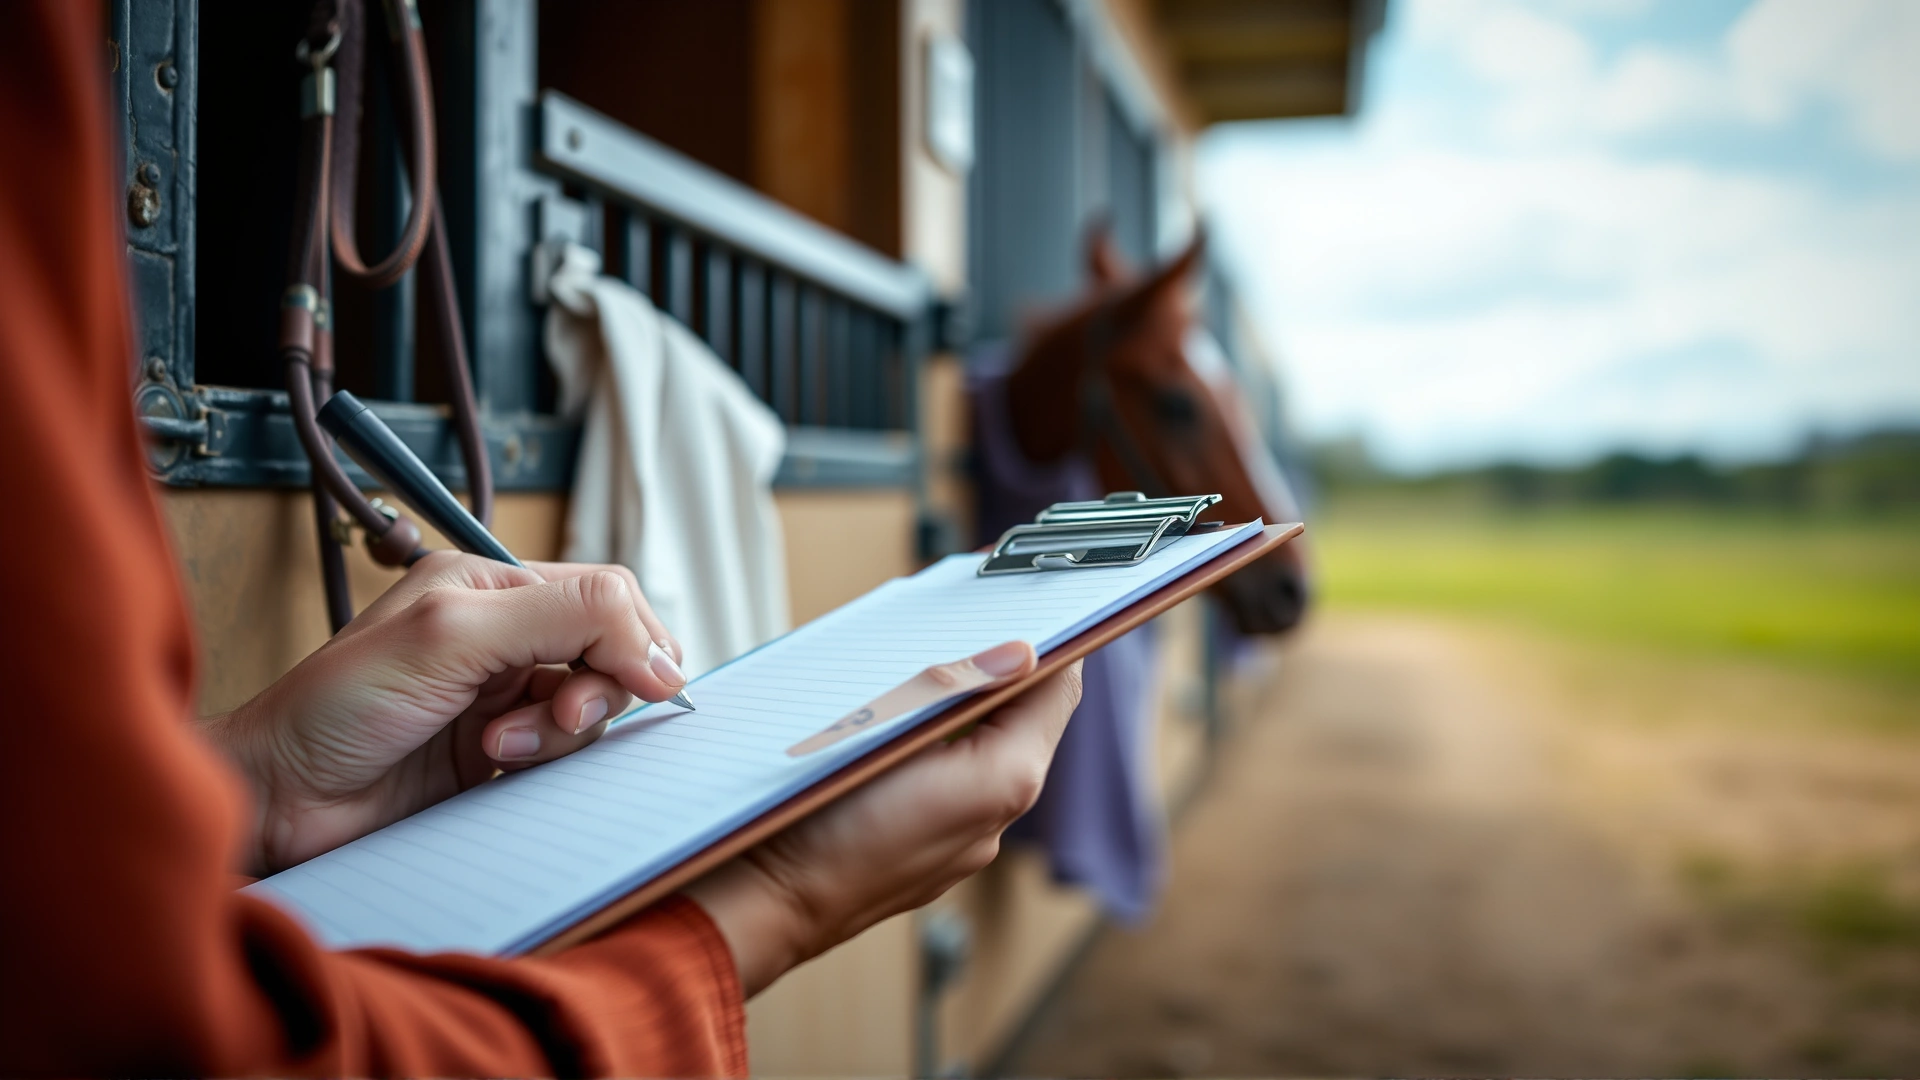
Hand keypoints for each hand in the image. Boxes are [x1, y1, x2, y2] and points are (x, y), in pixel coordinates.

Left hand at [204, 551, 690, 874]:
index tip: (647, 684)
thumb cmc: (335, 708)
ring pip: (591, 708)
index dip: (633, 638)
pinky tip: (494, 765)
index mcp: (491, 586)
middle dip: (597, 688)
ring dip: (560, 732)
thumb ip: (560, 618)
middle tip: (560, 716)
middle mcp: (503, 636)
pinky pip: (565, 755)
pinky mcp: (499, 755)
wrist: (278, 800)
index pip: (603, 594)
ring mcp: (502, 697)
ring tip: (499, 747)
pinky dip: (546, 762)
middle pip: (608, 652)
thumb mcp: (453, 635)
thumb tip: (657, 652)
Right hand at [685, 642, 1082, 995]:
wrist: (759, 905)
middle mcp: (993, 819)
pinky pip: (951, 787)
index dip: (1051, 639)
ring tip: (920, 676)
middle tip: (966, 628)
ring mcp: (960, 842)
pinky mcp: (927, 855)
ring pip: (983, 753)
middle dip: (1000, 673)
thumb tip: (1020, 652)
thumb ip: (962, 688)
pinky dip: (937, 753)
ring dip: (964, 713)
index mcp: (1003, 781)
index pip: (1057, 690)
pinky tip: (893, 733)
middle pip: (1020, 721)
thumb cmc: (813, 825)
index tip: (1029, 602)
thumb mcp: (889, 734)